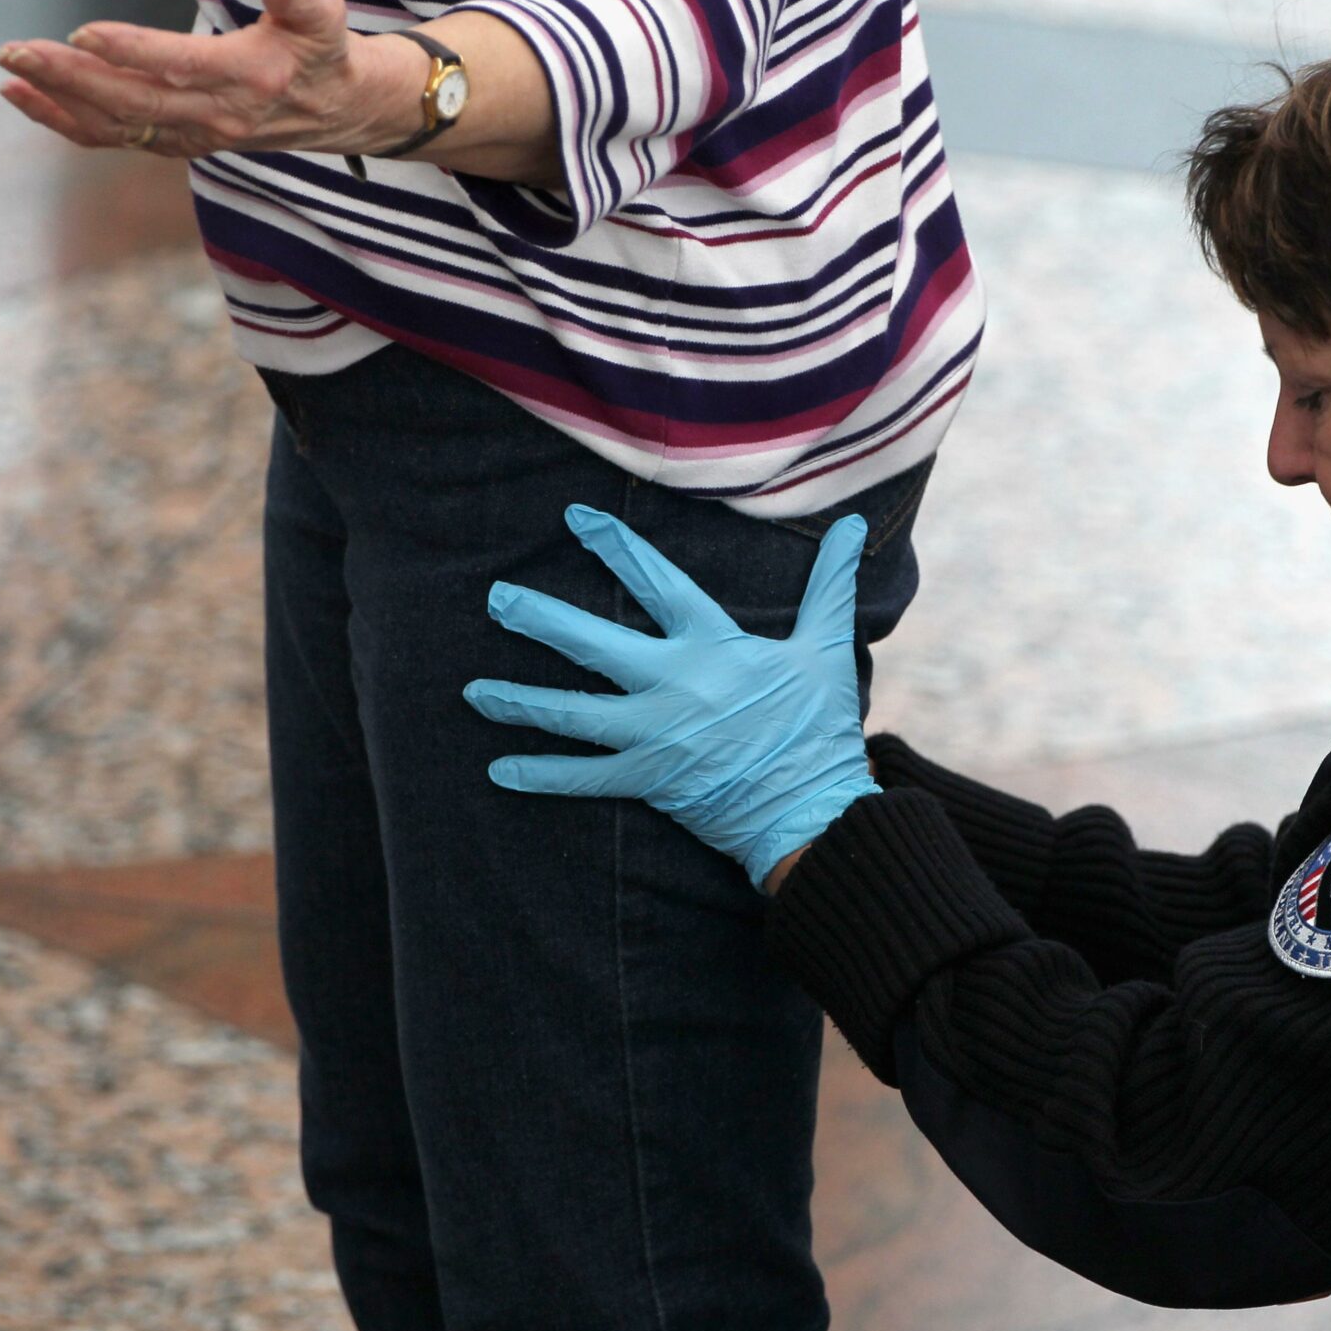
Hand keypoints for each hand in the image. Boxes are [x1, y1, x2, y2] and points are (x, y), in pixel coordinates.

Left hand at [0, 0, 399, 160]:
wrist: (339, 111)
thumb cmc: (324, 50)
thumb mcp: (325, 14)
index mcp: (248, 79)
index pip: (180, 67)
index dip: (131, 51)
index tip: (81, 31)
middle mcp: (216, 116)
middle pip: (133, 102)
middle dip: (70, 77)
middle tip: (16, 49)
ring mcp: (193, 136)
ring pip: (116, 126)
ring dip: (58, 101)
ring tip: (9, 71)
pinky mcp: (177, 141)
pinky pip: (114, 137)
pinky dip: (66, 120)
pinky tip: (24, 96)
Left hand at [464, 505, 878, 889]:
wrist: (812, 811)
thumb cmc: (818, 728)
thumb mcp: (826, 649)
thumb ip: (829, 585)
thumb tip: (856, 526)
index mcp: (713, 647)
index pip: (656, 583)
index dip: (616, 548)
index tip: (576, 519)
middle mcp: (674, 686)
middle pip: (593, 645)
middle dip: (540, 620)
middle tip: (496, 599)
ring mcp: (655, 736)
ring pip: (573, 713)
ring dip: (519, 700)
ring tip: (474, 690)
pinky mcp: (648, 781)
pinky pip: (584, 778)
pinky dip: (541, 774)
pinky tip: (499, 766)